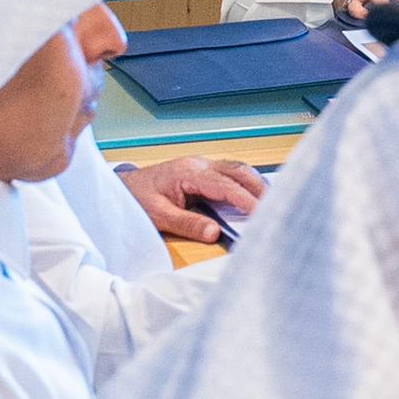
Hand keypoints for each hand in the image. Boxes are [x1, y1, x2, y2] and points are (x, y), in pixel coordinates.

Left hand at [125, 155, 266, 242]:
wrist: (122, 188)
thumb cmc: (137, 199)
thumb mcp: (159, 216)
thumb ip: (188, 224)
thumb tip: (215, 233)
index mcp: (189, 173)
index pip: (226, 185)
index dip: (246, 199)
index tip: (262, 212)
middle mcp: (198, 164)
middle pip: (238, 170)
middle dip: (258, 187)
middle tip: (276, 206)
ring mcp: (200, 165)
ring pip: (236, 169)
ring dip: (253, 184)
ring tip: (269, 203)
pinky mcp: (201, 171)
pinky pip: (229, 173)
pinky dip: (243, 184)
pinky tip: (252, 197)